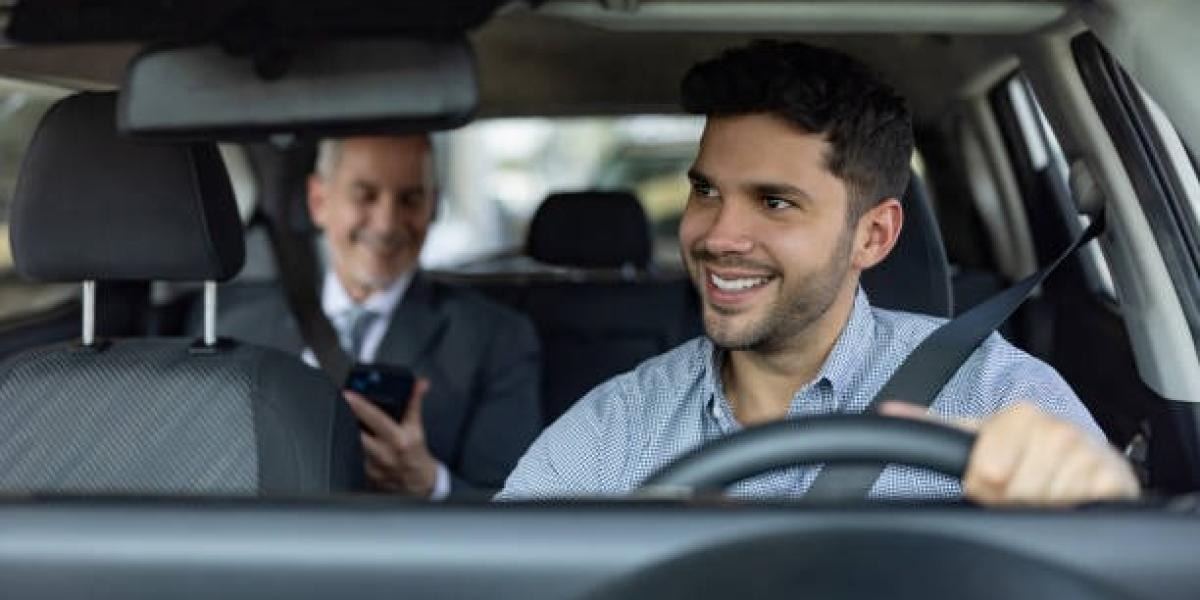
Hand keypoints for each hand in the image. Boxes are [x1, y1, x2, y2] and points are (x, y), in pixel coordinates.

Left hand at [344, 378, 439, 496]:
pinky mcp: (365, 473)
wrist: (418, 480)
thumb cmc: (415, 452)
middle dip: (348, 416)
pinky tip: (355, 440)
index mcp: (399, 439)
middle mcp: (385, 453)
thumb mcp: (417, 427)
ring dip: (350, 430)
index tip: (348, 394)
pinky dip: (353, 446)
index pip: (377, 418)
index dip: (361, 405)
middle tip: (341, 402)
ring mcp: (373, 465)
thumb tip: (420, 384)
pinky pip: (353, 456)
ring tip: (347, 419)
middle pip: (358, 431)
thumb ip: (415, 402)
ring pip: (353, 443)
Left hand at [880, 400, 1139, 505]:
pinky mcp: (1114, 477)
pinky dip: (1073, 510)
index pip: (986, 471)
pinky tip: (1069, 496)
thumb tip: (885, 410)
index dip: (983, 487)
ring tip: (1043, 491)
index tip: (990, 481)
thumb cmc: (1023, 451)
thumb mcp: (978, 436)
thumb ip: (932, 427)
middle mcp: (1055, 427)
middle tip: (1020, 489)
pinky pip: (1083, 506)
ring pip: (1047, 502)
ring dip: (1042, 506)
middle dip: (1013, 499)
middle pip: (1016, 491)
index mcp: (1019, 415)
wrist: (1080, 461)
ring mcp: (1087, 451)